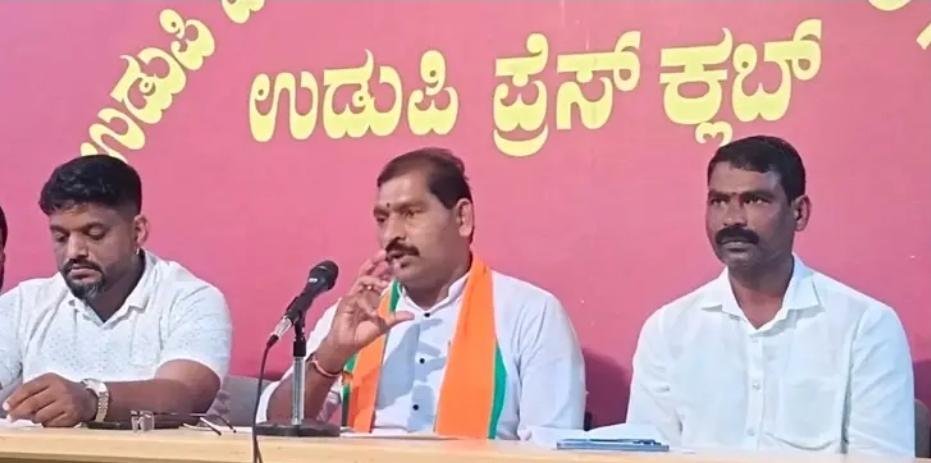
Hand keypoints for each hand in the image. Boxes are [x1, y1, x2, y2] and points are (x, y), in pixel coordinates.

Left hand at [2, 373, 96, 426]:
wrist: (89, 399)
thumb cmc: (63, 392)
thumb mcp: (49, 385)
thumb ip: (30, 392)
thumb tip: (11, 407)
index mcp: (52, 379)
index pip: (27, 389)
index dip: (14, 399)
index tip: (6, 407)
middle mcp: (60, 389)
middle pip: (31, 403)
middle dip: (18, 412)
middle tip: (12, 418)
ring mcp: (67, 402)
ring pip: (39, 416)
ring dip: (35, 418)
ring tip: (40, 415)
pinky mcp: (71, 415)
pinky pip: (50, 424)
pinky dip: (47, 424)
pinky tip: (52, 419)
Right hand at [316, 250, 413, 370]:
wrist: (345, 346)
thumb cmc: (361, 335)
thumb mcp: (383, 325)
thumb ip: (395, 318)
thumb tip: (412, 315)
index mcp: (370, 296)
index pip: (378, 279)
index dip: (387, 271)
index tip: (396, 264)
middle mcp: (361, 293)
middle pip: (367, 272)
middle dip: (375, 262)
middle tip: (384, 253)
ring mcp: (352, 296)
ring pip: (361, 280)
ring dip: (373, 278)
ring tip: (385, 283)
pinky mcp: (345, 303)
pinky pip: (356, 297)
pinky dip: (365, 303)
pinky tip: (372, 312)